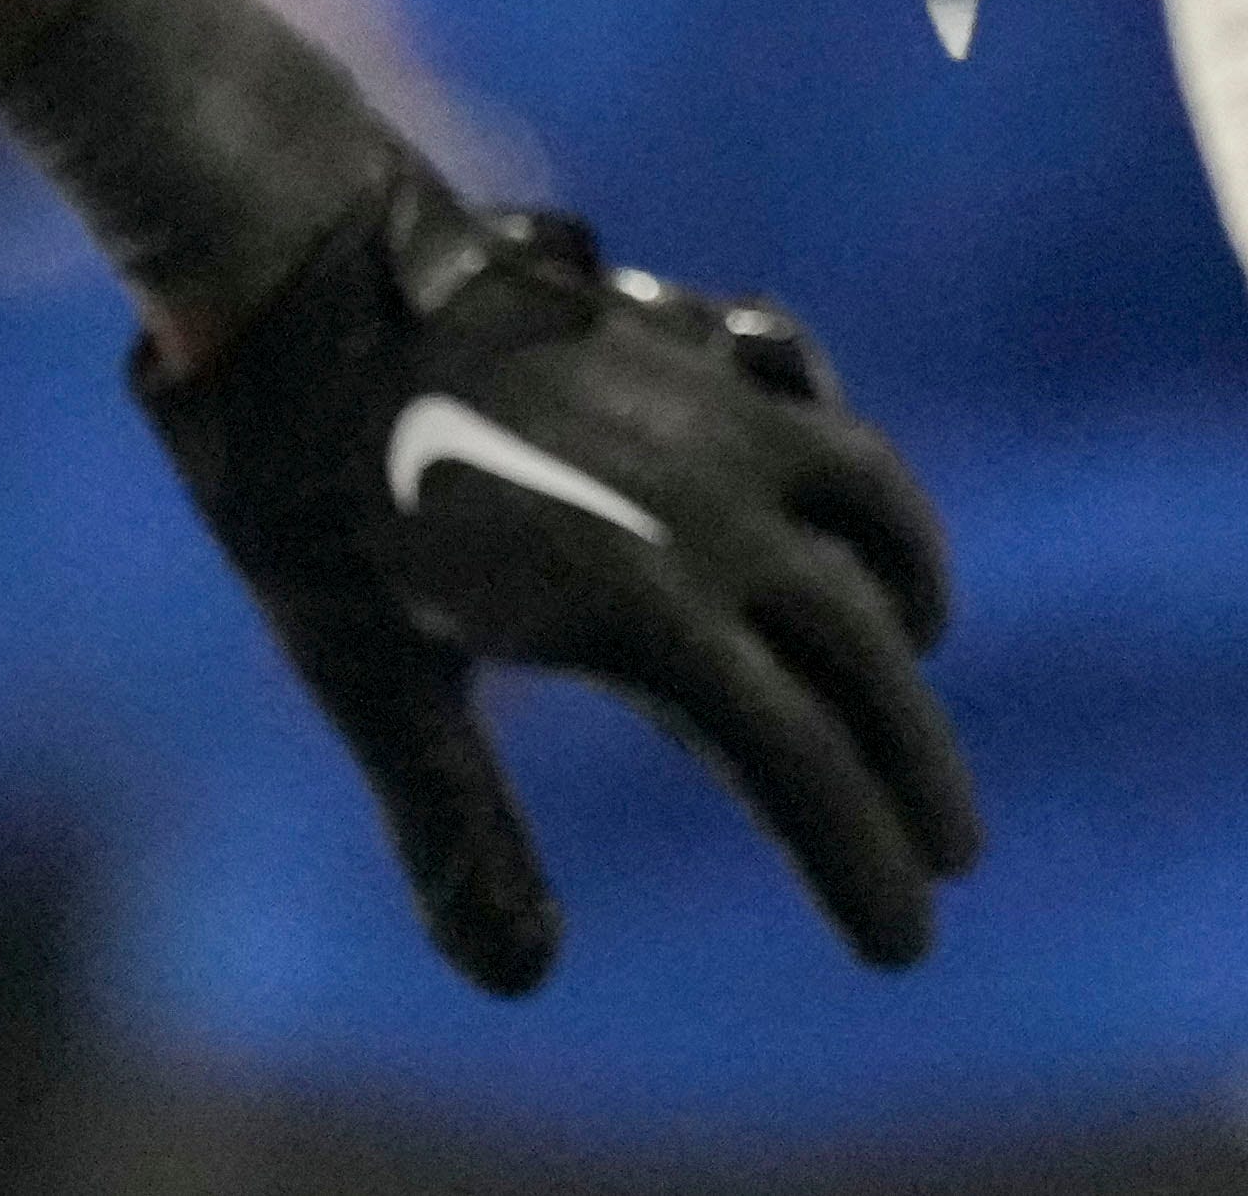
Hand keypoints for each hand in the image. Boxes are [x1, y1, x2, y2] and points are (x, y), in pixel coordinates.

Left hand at [0, 0, 978, 994]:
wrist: (296, 266)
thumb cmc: (304, 483)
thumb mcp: (365, 675)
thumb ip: (455, 825)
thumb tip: (520, 982)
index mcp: (643, 610)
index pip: (799, 768)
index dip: (860, 865)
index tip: (904, 945)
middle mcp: (707, 509)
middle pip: (866, 654)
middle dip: (916, 767)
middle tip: (950, 856)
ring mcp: (705, 406)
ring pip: (869, 497)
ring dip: (910, 585)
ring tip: (920, 648)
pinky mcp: (677, 334)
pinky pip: (804, 382)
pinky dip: (838, 442)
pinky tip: (820, 466)